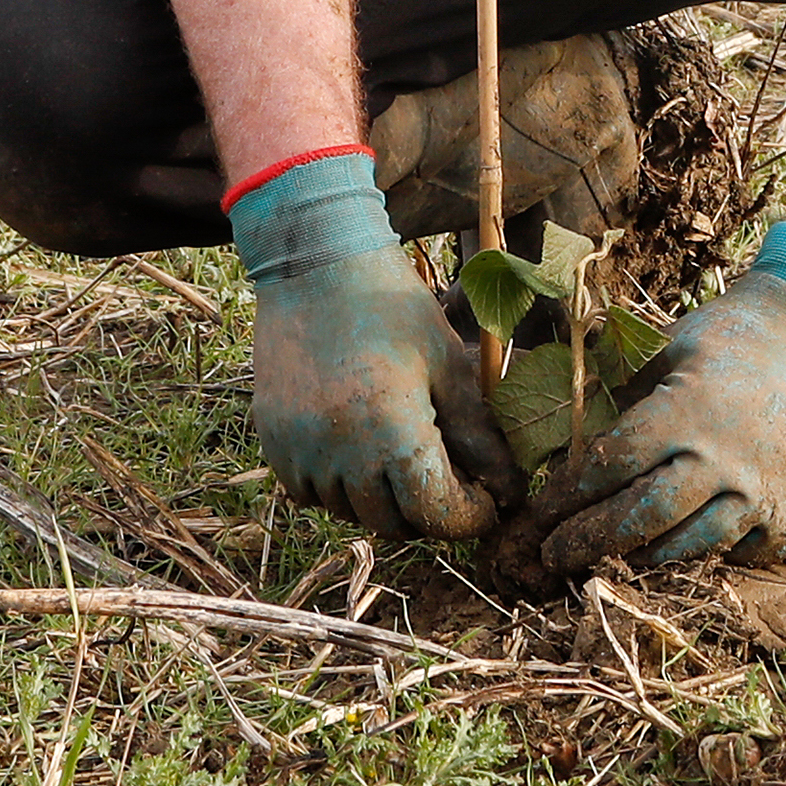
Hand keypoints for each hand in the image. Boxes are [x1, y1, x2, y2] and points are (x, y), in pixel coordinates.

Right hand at [232, 154, 522, 539]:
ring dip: (384, 499)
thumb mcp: (447, 362)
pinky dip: (341, 485)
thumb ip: (479, 434)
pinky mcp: (273, 445)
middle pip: (395, 521)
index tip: (489, 501)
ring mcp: (300, 453)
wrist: (315, 263)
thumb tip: (512, 489)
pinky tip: (360, 445)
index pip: (436, 513)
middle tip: (454, 477)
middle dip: (431, 510)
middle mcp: (340, 454)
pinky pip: (312, 493)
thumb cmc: (392, 305)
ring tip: (405, 452)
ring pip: (352, 511)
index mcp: (391, 432)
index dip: (470, 516)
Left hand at [529, 268, 785, 572]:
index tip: (538, 513)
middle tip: (552, 556)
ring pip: (687, 548)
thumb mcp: (670, 347)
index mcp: (686, 410)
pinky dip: (705, 556)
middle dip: (588, 542)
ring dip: (642, 557)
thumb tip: (569, 438)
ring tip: (611, 557)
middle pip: (641, 518)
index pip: (610, 465)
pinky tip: (678, 549)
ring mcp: (761, 492)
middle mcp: (723, 458)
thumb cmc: (732, 335)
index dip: (567, 494)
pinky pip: (738, 555)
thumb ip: (625, 393)